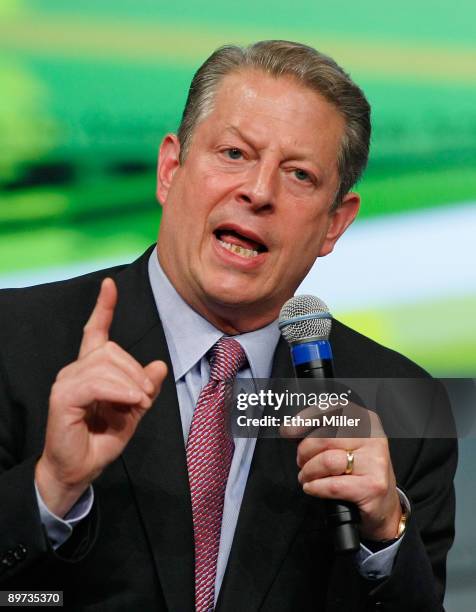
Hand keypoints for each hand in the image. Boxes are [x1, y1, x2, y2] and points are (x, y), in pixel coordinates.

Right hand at [35, 278, 166, 516]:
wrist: (79, 470)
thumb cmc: (101, 441)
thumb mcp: (132, 411)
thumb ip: (144, 388)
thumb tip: (160, 364)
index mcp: (91, 369)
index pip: (95, 331)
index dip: (103, 307)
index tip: (109, 285)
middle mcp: (75, 370)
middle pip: (111, 349)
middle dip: (135, 370)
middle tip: (145, 396)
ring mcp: (67, 382)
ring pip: (105, 363)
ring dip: (130, 383)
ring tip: (138, 403)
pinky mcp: (63, 397)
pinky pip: (97, 382)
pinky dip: (119, 390)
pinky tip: (131, 401)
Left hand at [295, 408, 400, 540]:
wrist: (383, 505)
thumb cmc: (360, 471)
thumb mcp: (347, 444)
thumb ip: (325, 431)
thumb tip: (292, 429)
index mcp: (366, 421)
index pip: (332, 411)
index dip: (306, 419)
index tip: (290, 430)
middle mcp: (373, 438)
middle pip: (325, 438)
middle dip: (305, 452)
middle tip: (302, 461)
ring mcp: (375, 462)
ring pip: (327, 461)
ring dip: (308, 472)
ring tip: (307, 476)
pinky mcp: (372, 486)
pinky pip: (332, 485)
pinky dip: (316, 487)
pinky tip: (313, 487)